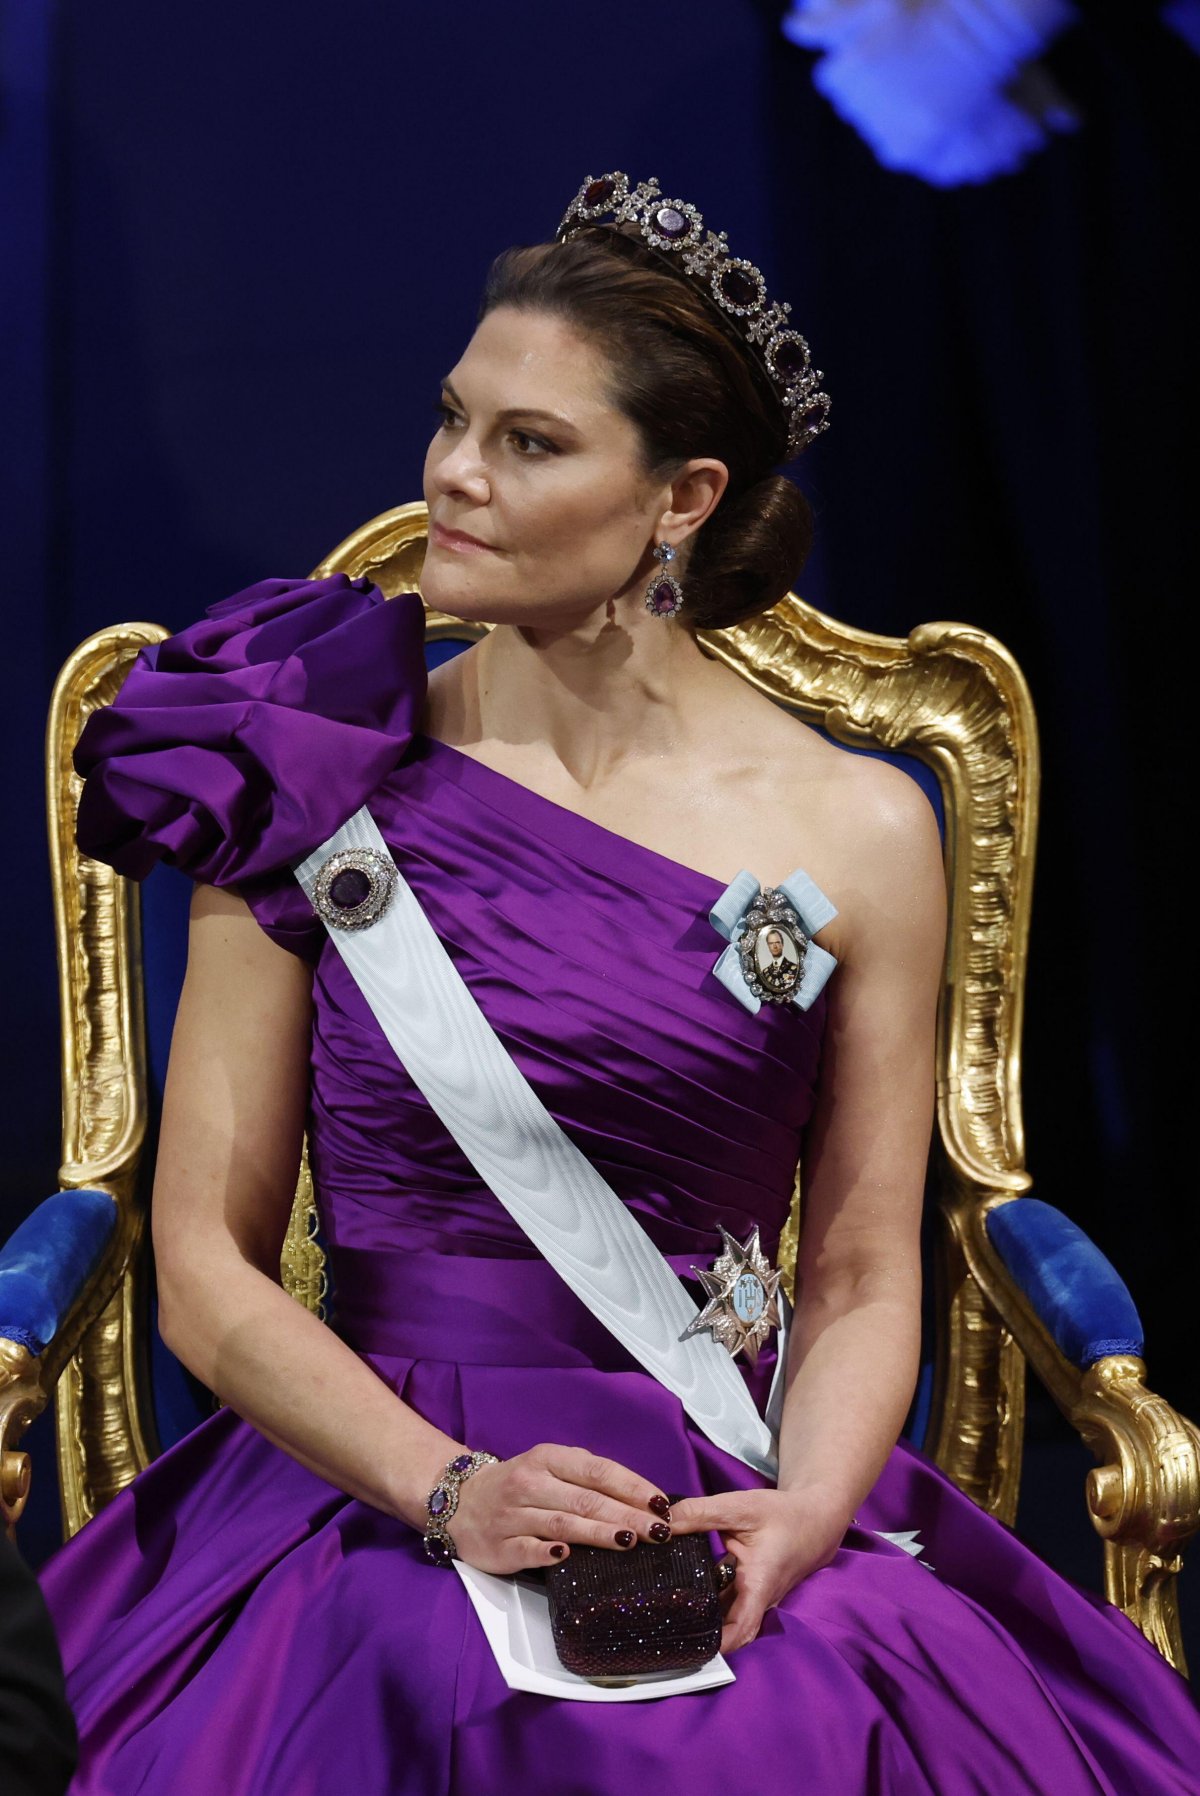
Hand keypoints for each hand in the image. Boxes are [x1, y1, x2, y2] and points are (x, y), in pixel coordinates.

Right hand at [449, 1444, 673, 1574]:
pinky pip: (527, 1549)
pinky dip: (548, 1553)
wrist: (459, 1501)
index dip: (631, 1486)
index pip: (597, 1470)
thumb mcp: (551, 1468)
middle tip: (659, 1531)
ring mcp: (513, 1515)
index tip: (661, 1504)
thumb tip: (640, 1501)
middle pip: (585, 1500)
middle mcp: (530, 1483)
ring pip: (562, 1524)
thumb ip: (587, 1479)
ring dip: (597, 1534)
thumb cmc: (521, 1486)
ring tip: (629, 1542)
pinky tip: (567, 1556)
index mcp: (548, 1458)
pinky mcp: (499, 1545)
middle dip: (626, 1516)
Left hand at [668, 1488, 844, 1653]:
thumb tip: (661, 1523)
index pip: (740, 1629)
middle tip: (665, 1632)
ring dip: (701, 1617)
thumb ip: (700, 1514)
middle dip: (700, 1635)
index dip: (717, 1644)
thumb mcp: (740, 1507)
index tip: (688, 1647)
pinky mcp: (749, 1588)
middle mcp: (756, 1598)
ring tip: (663, 1614)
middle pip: (728, 1631)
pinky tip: (680, 1589)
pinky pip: (726, 1601)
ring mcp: (753, 1596)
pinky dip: (706, 1599)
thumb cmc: (783, 1515)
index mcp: (758, 1585)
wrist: (815, 1519)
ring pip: (725, 1616)